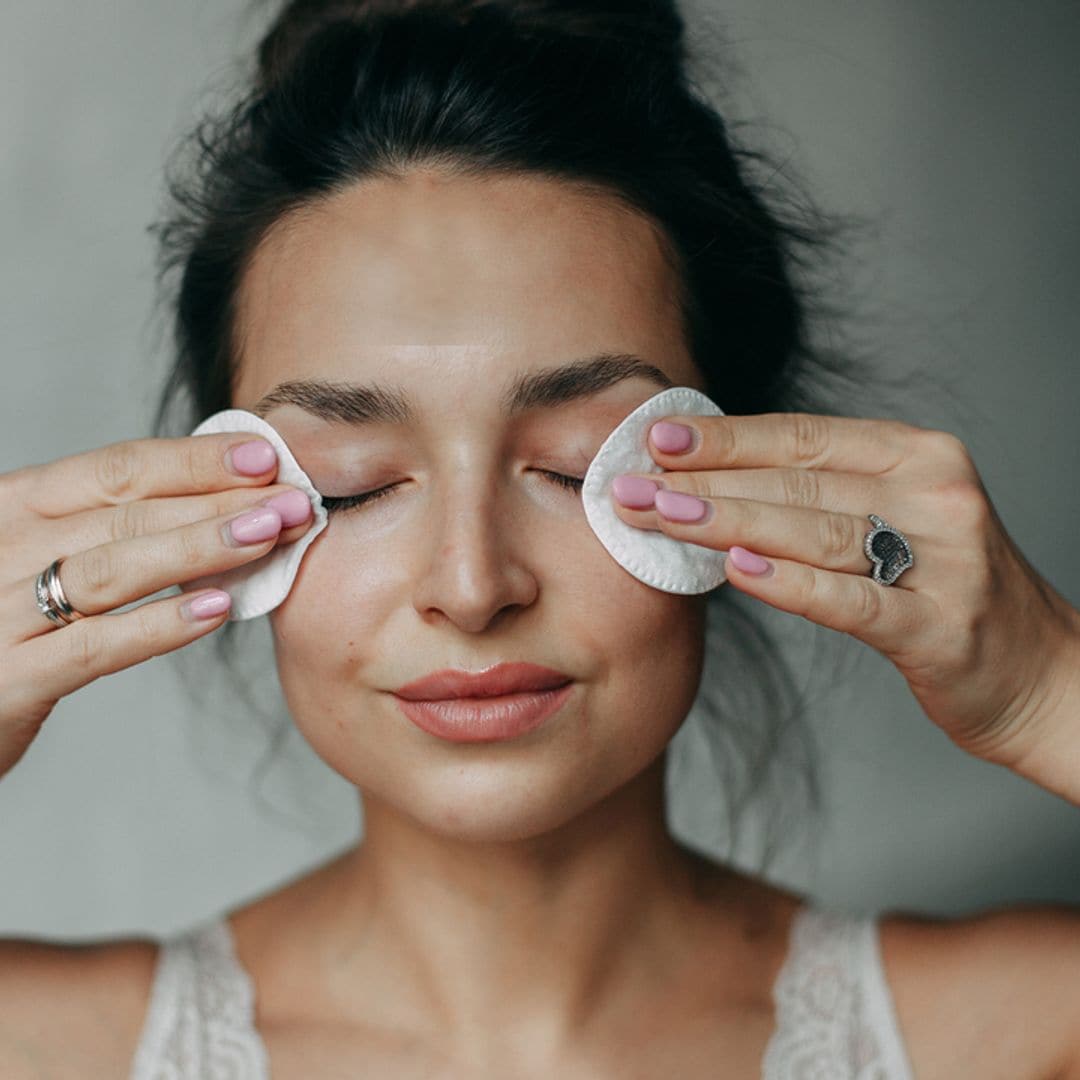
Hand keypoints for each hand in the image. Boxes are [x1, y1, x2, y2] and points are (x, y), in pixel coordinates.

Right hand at [0, 433, 315, 779]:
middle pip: (127, 513)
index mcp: (16, 505)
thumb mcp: (42, 557)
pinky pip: (94, 646)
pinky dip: (159, 624)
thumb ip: (110, 528)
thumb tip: (219, 502)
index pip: (118, 469)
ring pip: (113, 568)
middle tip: (295, 500)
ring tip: (268, 536)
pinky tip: (216, 610)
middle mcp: (2, 546)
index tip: (265, 457)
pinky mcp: (6, 680)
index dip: (195, 461)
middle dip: (220, 502)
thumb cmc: (4, 624)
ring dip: (200, 548)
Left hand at [609, 412, 1079, 783]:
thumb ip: (821, 495)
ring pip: (817, 530)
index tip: (656, 436)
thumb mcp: (895, 520)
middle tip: (631, 484)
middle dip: (705, 481)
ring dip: (728, 522)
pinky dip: (790, 583)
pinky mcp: (942, 627)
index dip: (726, 436)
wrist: (1042, 674)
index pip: (804, 436)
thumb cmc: (946, 591)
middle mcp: (936, 494)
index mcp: (918, 455)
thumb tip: (710, 481)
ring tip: (660, 516)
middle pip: (799, 481)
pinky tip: (736, 571)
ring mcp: (945, 559)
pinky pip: (852, 600)